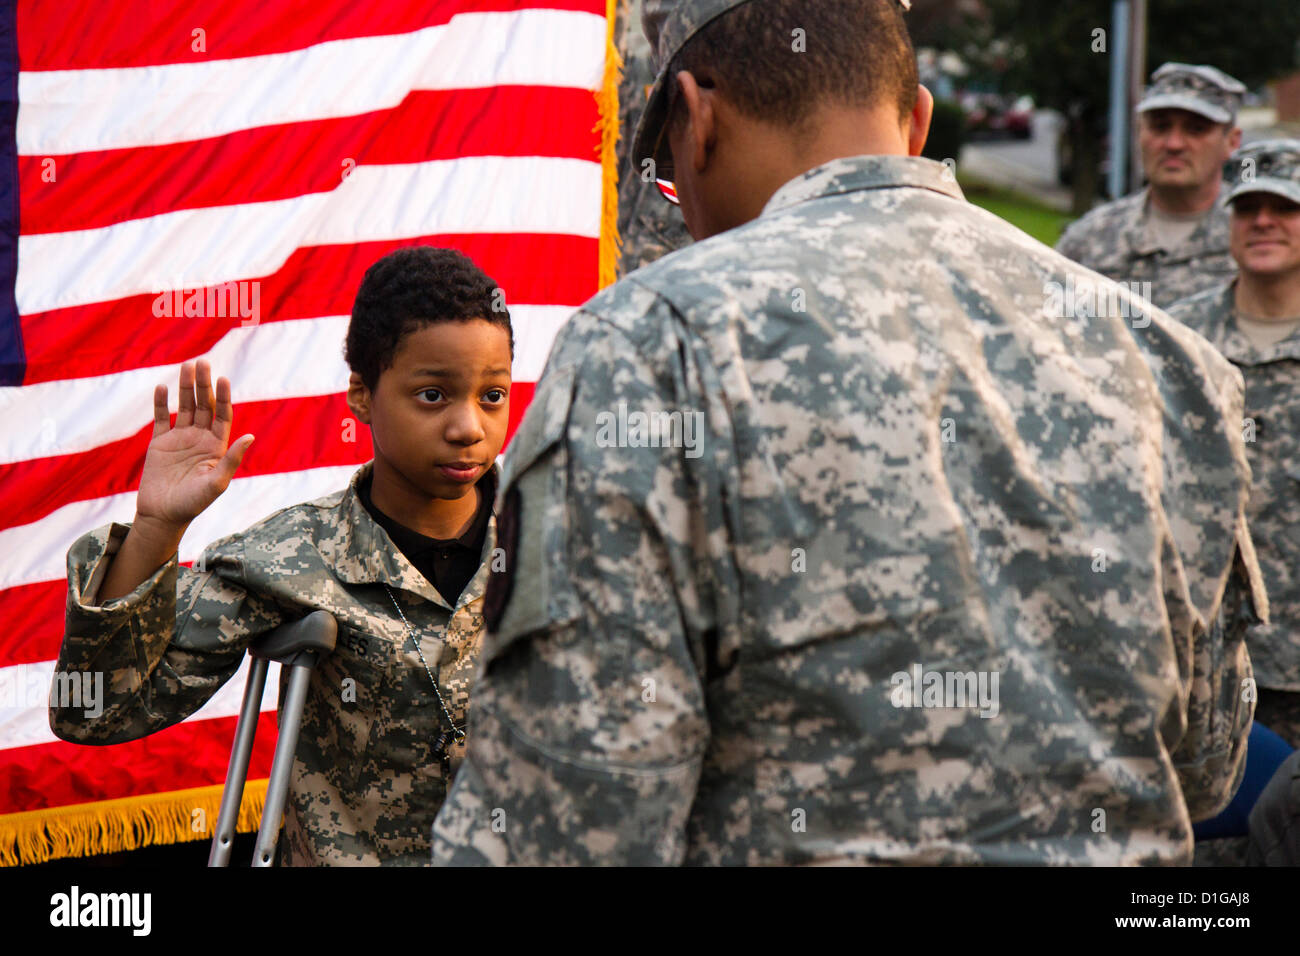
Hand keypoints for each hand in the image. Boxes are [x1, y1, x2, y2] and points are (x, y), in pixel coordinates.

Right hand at [134, 360, 254, 536]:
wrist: (163, 516)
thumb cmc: (193, 504)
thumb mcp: (216, 483)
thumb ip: (232, 459)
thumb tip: (250, 436)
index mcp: (217, 446)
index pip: (223, 415)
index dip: (224, 397)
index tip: (223, 379)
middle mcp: (200, 438)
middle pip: (203, 405)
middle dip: (203, 384)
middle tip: (202, 362)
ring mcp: (180, 439)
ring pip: (184, 407)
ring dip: (185, 387)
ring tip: (186, 366)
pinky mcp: (160, 443)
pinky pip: (161, 418)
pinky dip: (161, 403)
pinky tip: (162, 387)